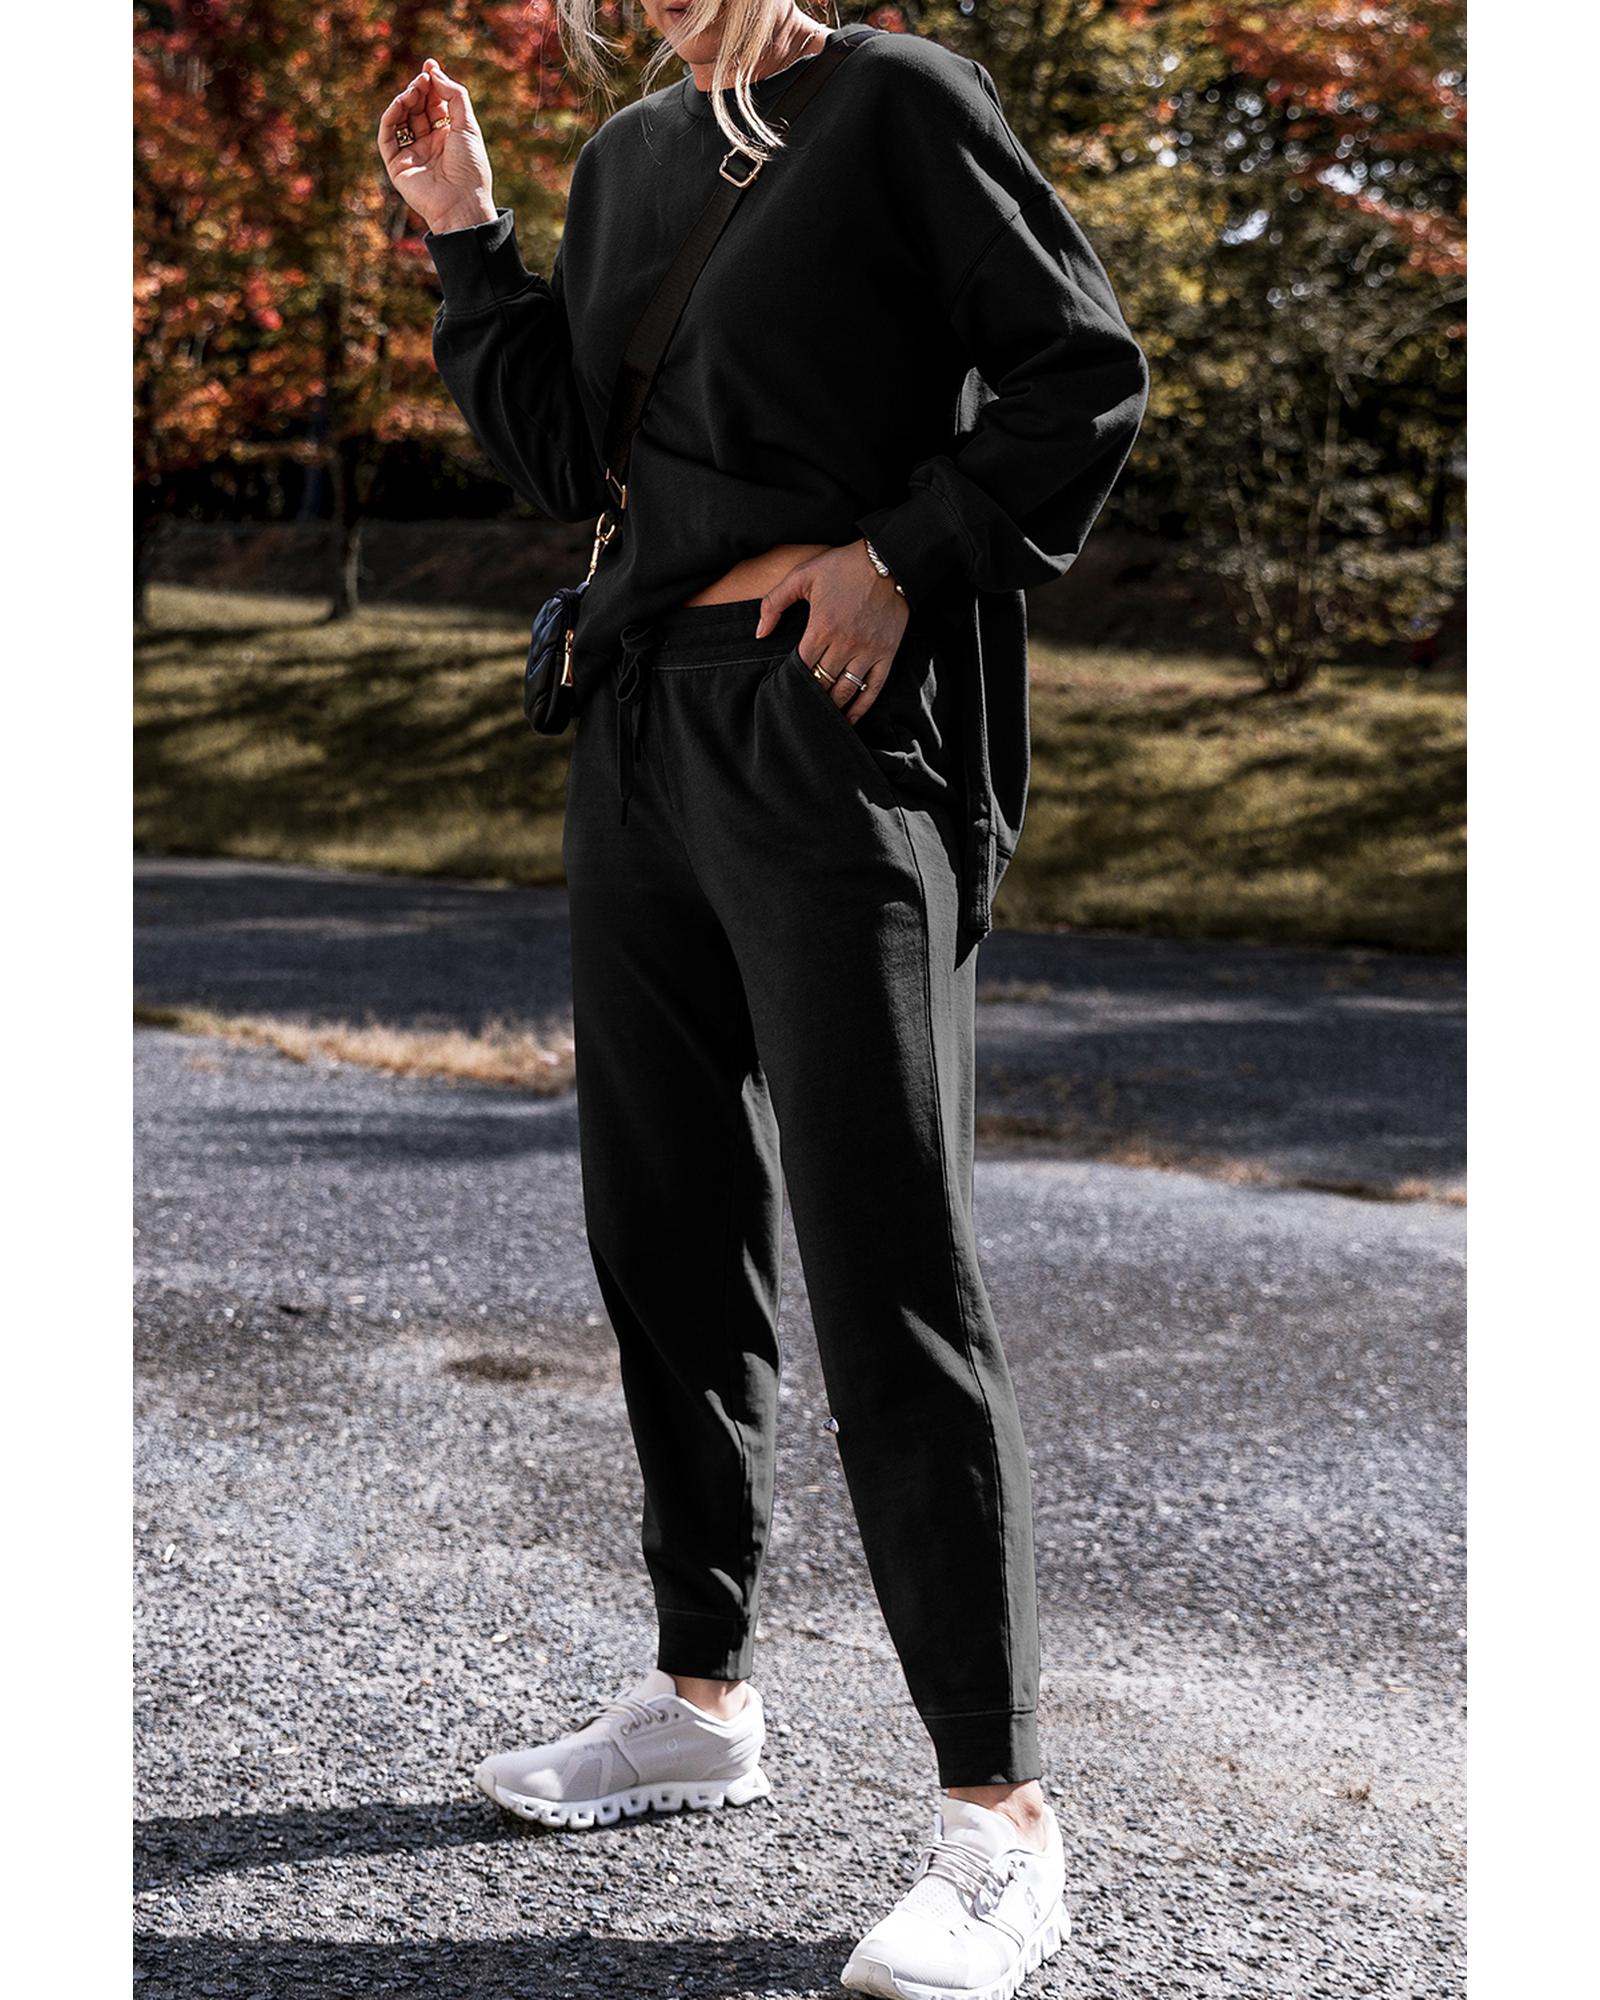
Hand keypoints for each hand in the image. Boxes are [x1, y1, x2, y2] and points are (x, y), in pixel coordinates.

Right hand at [378, 57, 495, 234]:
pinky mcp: (397, 165)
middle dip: (419, 89)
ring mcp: (412, 154)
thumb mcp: (468, 126)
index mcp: (449, 137)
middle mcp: (429, 144)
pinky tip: (401, 103)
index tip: (430, 64)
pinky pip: (388, 136)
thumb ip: (455, 96)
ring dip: (406, 100)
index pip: (435, 104)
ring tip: (415, 89)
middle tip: (424, 77)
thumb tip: (435, 72)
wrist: (463, 203)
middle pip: (418, 108)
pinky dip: (391, 117)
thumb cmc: (471, 168)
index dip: (432, 83)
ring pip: (401, 118)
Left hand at [755, 540, 909, 722]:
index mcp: (822, 626)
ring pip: (845, 692)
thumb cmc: (843, 566)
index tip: (783, 689)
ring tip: (818, 716)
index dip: (791, 680)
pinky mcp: (887, 654)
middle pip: (822, 683)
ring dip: (831, 707)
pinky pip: (872, 689)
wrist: (889, 559)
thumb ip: (774, 603)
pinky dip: (860, 709)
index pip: (802, 666)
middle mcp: (845, 643)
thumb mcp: (802, 575)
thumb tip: (759, 634)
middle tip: (797, 708)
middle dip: (808, 697)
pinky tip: (849, 720)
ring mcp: (868, 651)